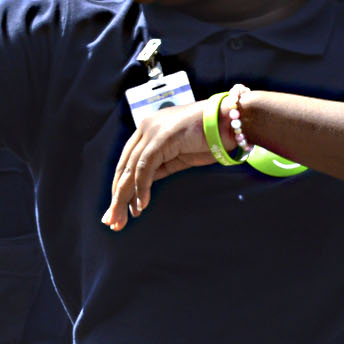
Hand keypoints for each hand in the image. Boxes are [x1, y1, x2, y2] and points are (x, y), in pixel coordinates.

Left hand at [100, 99, 222, 230]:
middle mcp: (145, 128)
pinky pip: (145, 168)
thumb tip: (141, 188)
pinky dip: (141, 189)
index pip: (127, 162)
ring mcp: (152, 131)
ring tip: (121, 220)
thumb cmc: (210, 138)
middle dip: (117, 197)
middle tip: (111, 221)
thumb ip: (160, 167)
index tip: (118, 210)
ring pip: (131, 170)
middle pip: (124, 167)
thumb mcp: (179, 157)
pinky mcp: (161, 138)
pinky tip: (140, 206)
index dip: (121, 187)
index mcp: (148, 130)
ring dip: (124, 198)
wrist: (231, 122)